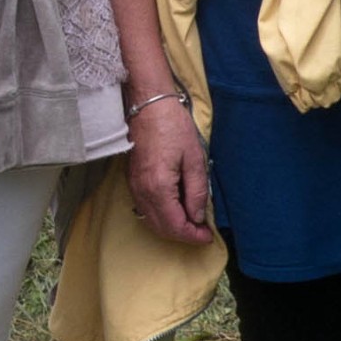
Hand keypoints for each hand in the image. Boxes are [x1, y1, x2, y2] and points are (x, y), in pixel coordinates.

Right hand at [125, 101, 213, 244]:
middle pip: (161, 228)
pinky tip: (175, 208)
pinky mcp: (132, 180)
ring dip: (171, 227)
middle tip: (201, 232)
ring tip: (191, 222)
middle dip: (183, 235)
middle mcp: (142, 192)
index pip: (175, 226)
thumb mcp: (194, 158)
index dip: (193, 236)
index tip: (207, 235)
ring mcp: (134, 187)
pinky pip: (144, 209)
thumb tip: (198, 217)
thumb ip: (197, 191)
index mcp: (159, 187)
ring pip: (151, 221)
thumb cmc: (173, 126)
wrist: (148, 105)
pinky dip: (160, 216)